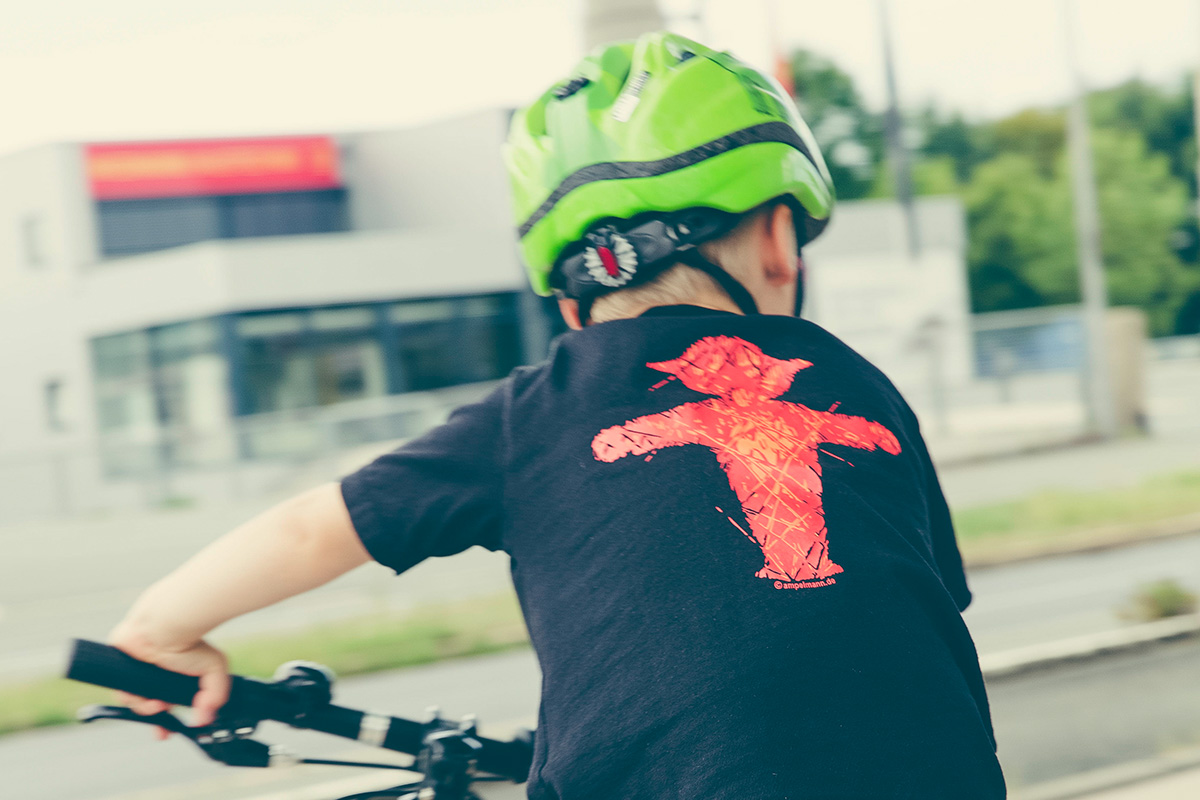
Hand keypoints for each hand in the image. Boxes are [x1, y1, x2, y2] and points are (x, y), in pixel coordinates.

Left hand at [107, 625, 230, 736]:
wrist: (164, 630)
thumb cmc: (189, 644)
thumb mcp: (214, 669)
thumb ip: (216, 694)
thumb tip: (206, 718)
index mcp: (176, 677)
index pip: (171, 704)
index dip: (169, 721)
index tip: (170, 733)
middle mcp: (156, 678)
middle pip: (151, 707)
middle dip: (157, 721)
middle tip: (162, 731)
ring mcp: (138, 675)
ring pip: (137, 703)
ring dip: (147, 709)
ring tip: (157, 705)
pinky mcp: (122, 672)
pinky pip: (123, 693)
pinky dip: (132, 698)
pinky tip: (143, 696)